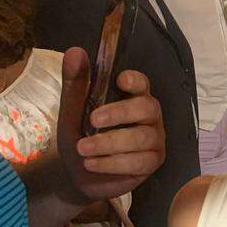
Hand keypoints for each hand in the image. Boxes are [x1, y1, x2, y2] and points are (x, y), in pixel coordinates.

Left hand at [56, 47, 165, 203]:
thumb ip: (76, 83)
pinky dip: (112, 163)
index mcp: (133, 98)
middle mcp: (148, 117)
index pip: (142, 84)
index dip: (135, 81)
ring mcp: (153, 140)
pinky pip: (139, 162)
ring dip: (110, 143)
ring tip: (82, 149)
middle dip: (121, 113)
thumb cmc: (81, 137)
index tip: (120, 80)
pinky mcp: (151, 163)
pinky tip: (92, 164)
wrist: (77, 175)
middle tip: (93, 119)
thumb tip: (75, 51)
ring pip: (142, 138)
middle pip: (147, 108)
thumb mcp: (73, 111)